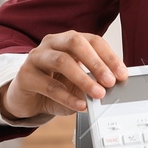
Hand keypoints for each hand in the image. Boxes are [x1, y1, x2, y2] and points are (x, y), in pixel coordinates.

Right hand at [0, 30, 126, 120]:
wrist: (27, 99)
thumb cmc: (54, 86)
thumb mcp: (78, 84)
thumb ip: (93, 82)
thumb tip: (112, 88)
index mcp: (69, 40)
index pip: (93, 41)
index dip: (109, 56)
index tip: (122, 74)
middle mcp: (52, 43)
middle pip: (76, 43)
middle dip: (96, 62)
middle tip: (110, 81)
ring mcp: (36, 57)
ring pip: (62, 61)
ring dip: (83, 79)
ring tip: (98, 94)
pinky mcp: (25, 75)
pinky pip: (49, 85)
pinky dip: (67, 97)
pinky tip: (80, 106)